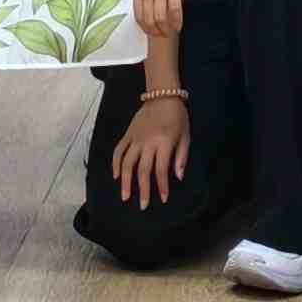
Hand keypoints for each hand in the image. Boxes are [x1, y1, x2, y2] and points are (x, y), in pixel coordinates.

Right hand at [112, 93, 190, 210]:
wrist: (162, 95)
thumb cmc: (178, 117)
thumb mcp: (186, 136)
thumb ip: (181, 157)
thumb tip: (178, 176)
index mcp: (164, 143)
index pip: (161, 169)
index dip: (162, 186)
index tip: (162, 199)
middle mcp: (147, 142)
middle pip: (142, 170)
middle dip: (143, 189)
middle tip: (142, 206)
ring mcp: (135, 138)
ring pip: (127, 163)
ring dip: (125, 181)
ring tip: (125, 196)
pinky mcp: (128, 134)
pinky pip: (118, 151)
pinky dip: (115, 164)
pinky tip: (115, 176)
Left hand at [132, 0, 190, 35]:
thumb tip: (149, 13)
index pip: (138, 15)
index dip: (146, 28)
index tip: (152, 33)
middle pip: (150, 19)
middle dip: (157, 32)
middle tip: (163, 35)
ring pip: (161, 17)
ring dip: (167, 29)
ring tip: (171, 31)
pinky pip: (174, 9)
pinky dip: (177, 21)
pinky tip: (179, 25)